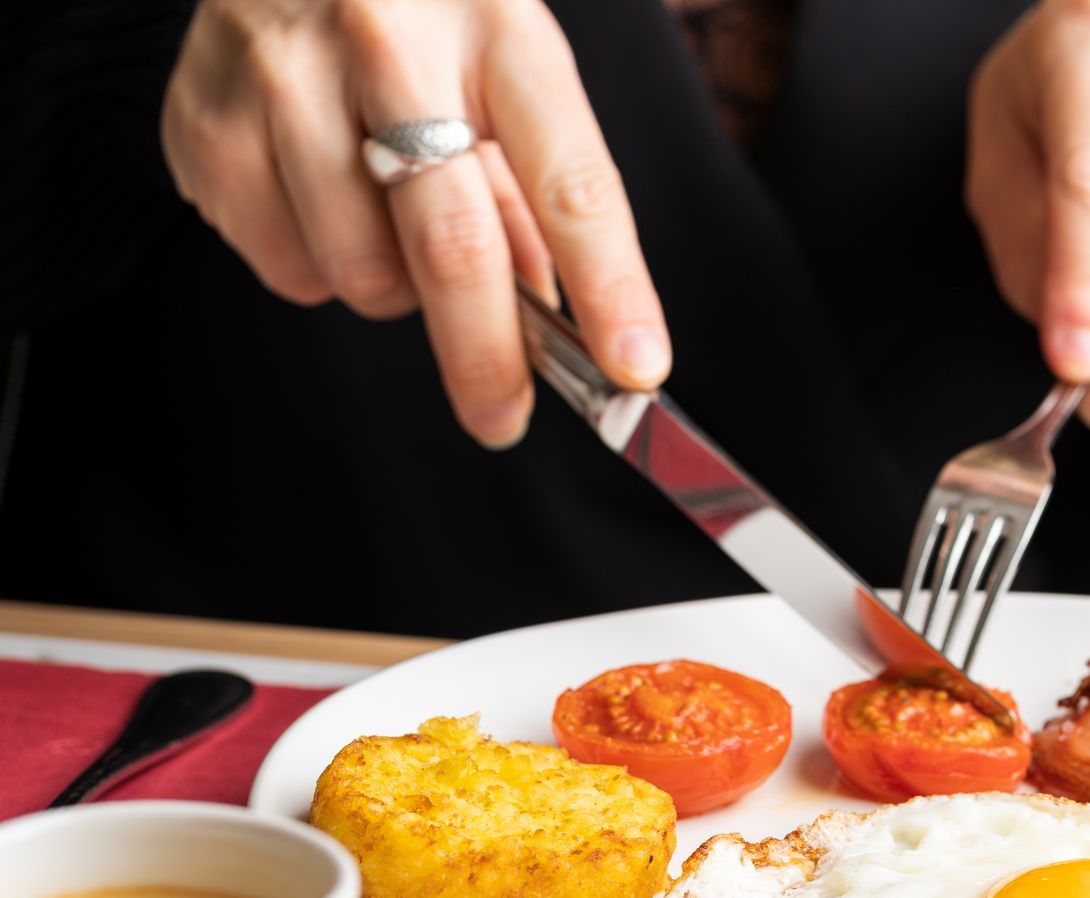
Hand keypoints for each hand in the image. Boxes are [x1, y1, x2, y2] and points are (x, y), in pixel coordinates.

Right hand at [161, 0, 668, 447]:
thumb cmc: (420, 13)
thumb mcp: (505, 65)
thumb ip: (536, 189)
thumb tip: (555, 320)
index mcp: (494, 25)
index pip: (570, 184)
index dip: (611, 289)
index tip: (635, 370)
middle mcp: (386, 42)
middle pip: (454, 249)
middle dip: (488, 358)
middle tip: (503, 417)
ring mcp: (282, 79)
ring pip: (362, 274)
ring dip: (396, 292)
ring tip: (391, 220)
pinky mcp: (206, 124)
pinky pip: (286, 269)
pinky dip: (318, 267)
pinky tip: (319, 197)